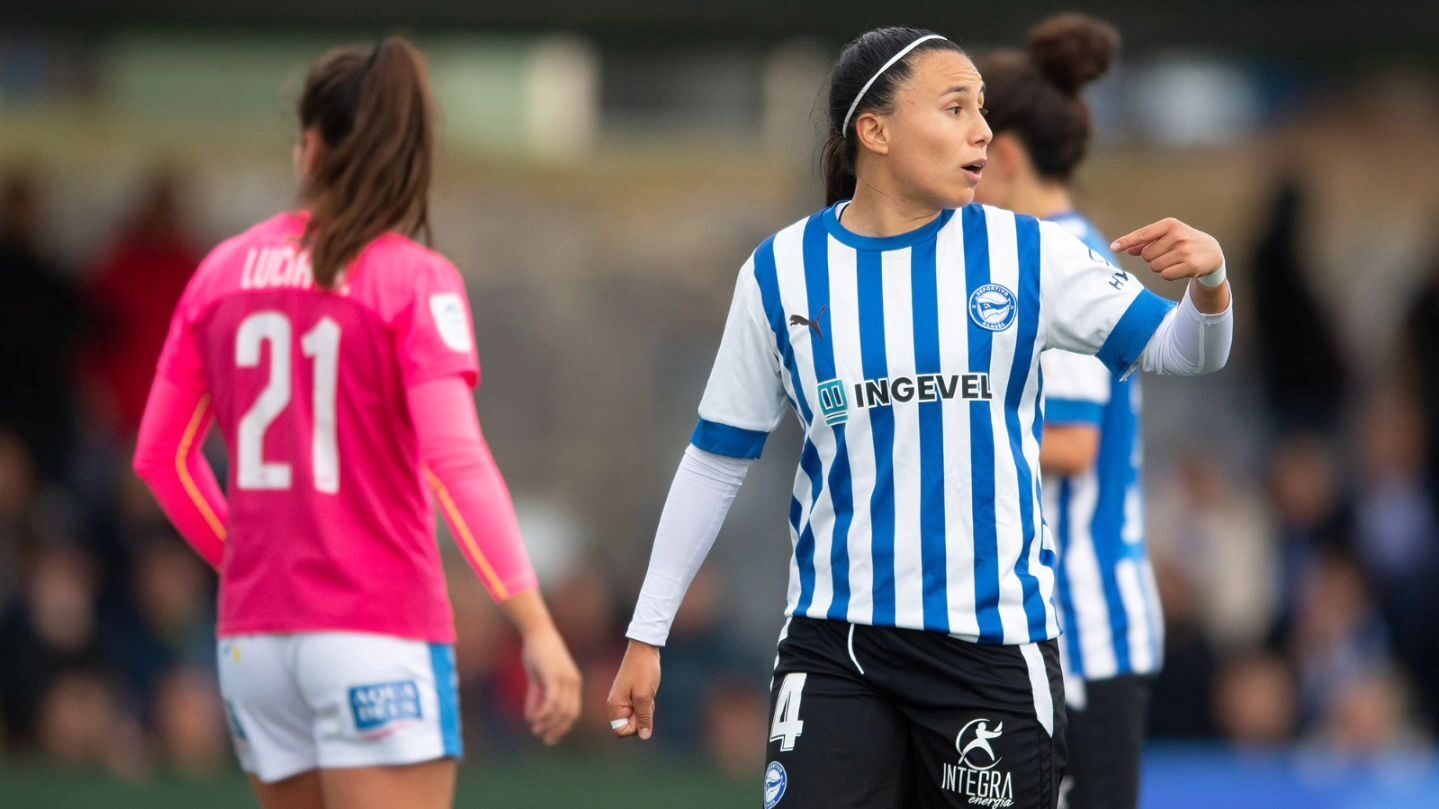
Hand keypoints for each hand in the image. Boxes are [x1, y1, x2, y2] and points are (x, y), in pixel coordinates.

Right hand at [521, 628, 581, 745]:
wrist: (537, 632)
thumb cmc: (537, 653)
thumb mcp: (538, 678)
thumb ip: (536, 697)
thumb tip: (532, 718)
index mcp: (573, 683)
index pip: (573, 712)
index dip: (563, 727)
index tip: (551, 737)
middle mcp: (573, 682)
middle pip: (569, 714)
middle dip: (558, 730)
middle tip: (546, 740)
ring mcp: (565, 679)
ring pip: (560, 710)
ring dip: (548, 723)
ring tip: (537, 730)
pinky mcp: (554, 677)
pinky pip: (551, 702)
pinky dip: (543, 714)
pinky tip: (533, 720)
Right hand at [606, 639, 660, 739]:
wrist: (644, 649)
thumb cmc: (643, 671)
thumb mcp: (645, 697)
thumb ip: (644, 718)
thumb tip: (644, 737)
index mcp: (614, 706)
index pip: (621, 731)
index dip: (635, 726)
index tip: (641, 710)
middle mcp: (615, 705)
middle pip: (629, 726)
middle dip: (642, 717)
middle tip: (646, 700)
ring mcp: (623, 700)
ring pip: (636, 717)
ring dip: (646, 710)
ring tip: (648, 694)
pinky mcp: (630, 695)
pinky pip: (639, 708)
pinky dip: (646, 704)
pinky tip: (649, 692)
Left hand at [1110, 217, 1224, 281]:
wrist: (1211, 252)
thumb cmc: (1183, 242)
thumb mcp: (1166, 236)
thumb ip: (1145, 242)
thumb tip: (1126, 249)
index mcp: (1170, 224)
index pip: (1143, 234)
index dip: (1127, 241)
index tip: (1113, 247)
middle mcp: (1177, 235)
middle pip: (1147, 255)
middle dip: (1153, 258)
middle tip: (1168, 254)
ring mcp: (1185, 250)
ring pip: (1155, 266)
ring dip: (1160, 267)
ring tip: (1174, 261)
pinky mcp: (1190, 265)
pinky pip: (1165, 275)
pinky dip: (1168, 274)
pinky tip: (1180, 268)